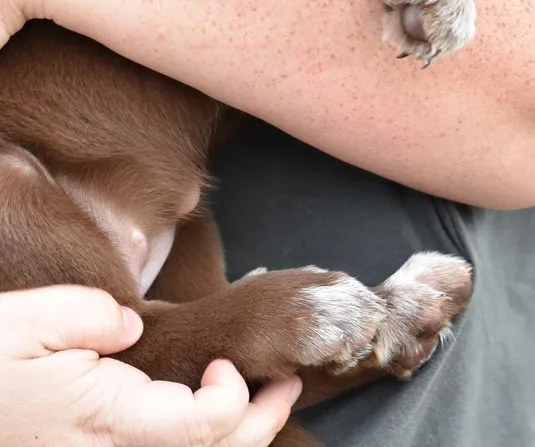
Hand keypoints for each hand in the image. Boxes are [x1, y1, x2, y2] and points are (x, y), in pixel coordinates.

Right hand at [0, 286, 301, 446]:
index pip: (201, 428)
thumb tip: (130, 327)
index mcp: (106, 420)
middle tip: (288, 384)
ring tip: (265, 403)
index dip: (233, 397)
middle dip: (261, 423)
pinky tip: (214, 420)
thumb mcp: (30, 319)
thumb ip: (93, 315)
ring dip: (238, 440)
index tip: (225, 359)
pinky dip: (202, 443)